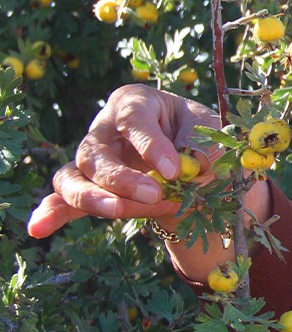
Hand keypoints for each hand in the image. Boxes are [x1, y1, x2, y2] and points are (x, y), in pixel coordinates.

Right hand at [27, 85, 220, 238]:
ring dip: (94, 198)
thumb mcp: (211, 131)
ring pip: (75, 177)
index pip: (133, 119)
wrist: (193, 164)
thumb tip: (197, 164)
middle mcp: (105, 129)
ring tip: (117, 211)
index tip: (174, 170)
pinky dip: (52, 213)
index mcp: (135, 103)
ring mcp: (92, 159)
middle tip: (154, 193)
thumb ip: (205, 145)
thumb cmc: (199, 135)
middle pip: (96, 152)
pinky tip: (39, 228)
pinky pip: (63, 200)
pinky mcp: (88, 187)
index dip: (150, 144)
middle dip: (122, 177)